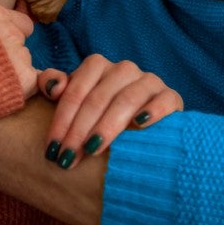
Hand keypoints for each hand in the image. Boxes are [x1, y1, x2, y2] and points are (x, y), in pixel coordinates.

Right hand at [0, 4, 36, 99]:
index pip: (22, 24)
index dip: (13, 37)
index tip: (0, 48)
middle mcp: (10, 31)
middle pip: (20, 45)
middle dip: (8, 56)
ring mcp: (19, 54)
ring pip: (24, 64)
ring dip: (12, 74)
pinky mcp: (25, 78)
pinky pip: (31, 85)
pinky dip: (19, 91)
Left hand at [38, 55, 182, 167]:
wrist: (141, 128)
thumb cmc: (98, 116)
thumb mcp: (75, 101)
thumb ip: (56, 87)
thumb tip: (54, 88)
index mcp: (97, 66)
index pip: (76, 92)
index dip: (62, 121)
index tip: (52, 149)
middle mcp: (123, 69)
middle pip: (98, 98)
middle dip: (79, 131)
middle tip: (68, 158)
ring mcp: (149, 81)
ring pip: (126, 99)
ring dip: (107, 126)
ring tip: (93, 149)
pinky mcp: (171, 97)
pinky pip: (165, 100)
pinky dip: (153, 111)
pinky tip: (140, 125)